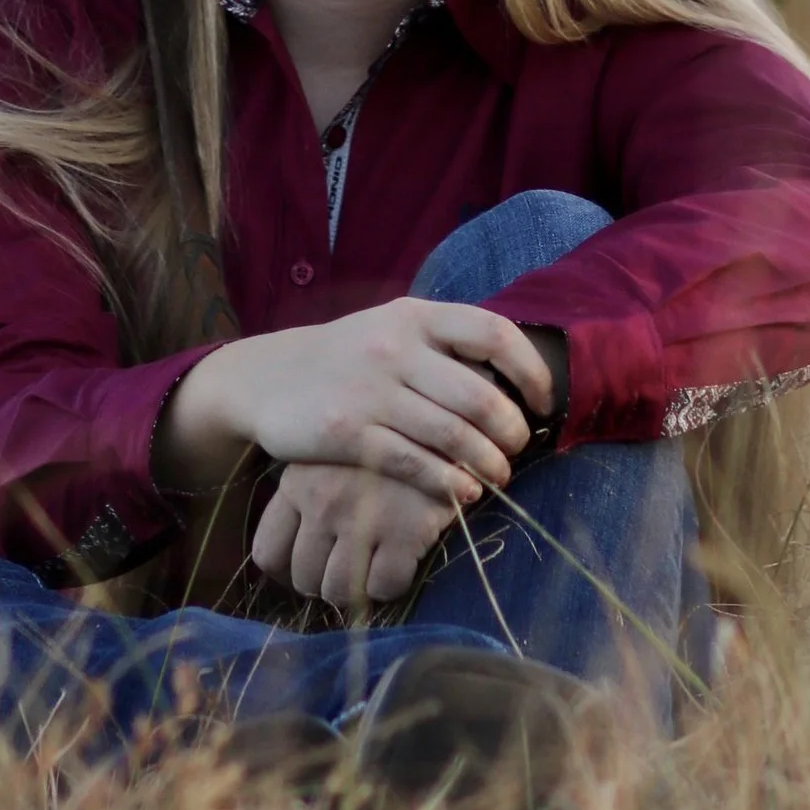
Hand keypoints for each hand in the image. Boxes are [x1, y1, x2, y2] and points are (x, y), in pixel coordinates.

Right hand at [156, 297, 550, 503]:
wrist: (269, 378)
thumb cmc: (348, 358)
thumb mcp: (392, 330)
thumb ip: (444, 345)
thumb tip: (515, 378)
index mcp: (413, 315)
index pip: (493, 333)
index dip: (528, 370)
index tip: (540, 403)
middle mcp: (395, 347)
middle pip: (480, 394)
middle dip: (510, 431)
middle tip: (518, 450)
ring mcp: (370, 391)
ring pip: (452, 434)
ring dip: (487, 464)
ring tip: (499, 478)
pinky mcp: (349, 433)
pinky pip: (415, 464)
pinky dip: (448, 483)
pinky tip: (463, 494)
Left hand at [250, 459, 463, 610]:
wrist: (443, 419)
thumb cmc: (382, 438)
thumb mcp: (332, 452)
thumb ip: (308, 490)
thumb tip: (297, 544)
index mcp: (297, 481)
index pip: (269, 552)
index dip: (288, 570)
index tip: (310, 568)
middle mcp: (323, 503)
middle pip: (304, 577)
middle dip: (323, 583)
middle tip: (344, 571)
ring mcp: (362, 520)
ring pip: (339, 590)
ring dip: (354, 591)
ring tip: (369, 571)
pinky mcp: (404, 533)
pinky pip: (383, 588)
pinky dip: (389, 586)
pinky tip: (398, 565)